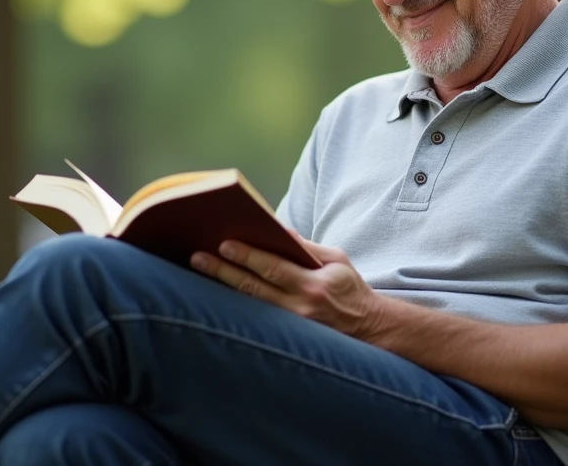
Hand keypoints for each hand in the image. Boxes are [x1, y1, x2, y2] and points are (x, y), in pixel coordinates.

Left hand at [190, 233, 386, 340]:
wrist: (370, 329)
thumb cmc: (350, 288)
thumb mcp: (336, 260)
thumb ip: (306, 247)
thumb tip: (277, 229)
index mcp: (314, 285)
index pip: (273, 268)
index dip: (247, 256)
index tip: (224, 245)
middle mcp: (300, 308)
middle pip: (254, 288)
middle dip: (223, 272)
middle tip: (197, 258)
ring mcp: (292, 327)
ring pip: (250, 305)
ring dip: (223, 288)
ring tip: (201, 271)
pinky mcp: (287, 338)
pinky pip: (256, 318)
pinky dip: (237, 304)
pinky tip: (219, 292)